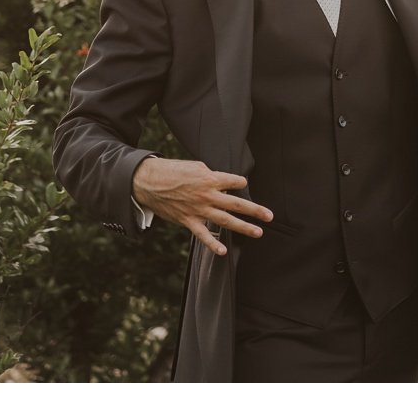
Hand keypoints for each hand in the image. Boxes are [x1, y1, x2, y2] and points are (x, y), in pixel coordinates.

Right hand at [132, 156, 271, 255]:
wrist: (148, 182)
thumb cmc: (172, 170)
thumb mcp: (195, 166)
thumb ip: (211, 175)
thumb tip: (222, 182)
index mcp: (211, 178)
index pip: (235, 182)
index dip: (240, 182)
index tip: (242, 184)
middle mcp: (208, 195)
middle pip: (237, 204)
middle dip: (255, 210)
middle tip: (270, 216)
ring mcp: (198, 210)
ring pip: (225, 220)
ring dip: (243, 227)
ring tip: (258, 232)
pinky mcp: (188, 220)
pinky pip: (203, 235)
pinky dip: (213, 244)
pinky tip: (223, 252)